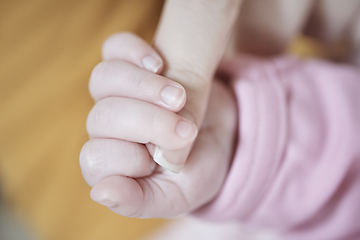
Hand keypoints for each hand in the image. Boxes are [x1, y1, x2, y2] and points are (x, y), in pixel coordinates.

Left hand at [80, 33, 236, 217]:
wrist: (221, 137)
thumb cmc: (196, 170)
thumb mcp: (176, 196)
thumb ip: (140, 200)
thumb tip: (101, 193)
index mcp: (110, 166)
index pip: (96, 158)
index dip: (132, 158)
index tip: (171, 162)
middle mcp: (106, 130)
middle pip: (102, 117)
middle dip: (149, 123)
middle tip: (187, 131)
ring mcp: (116, 94)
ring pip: (104, 80)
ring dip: (144, 87)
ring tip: (179, 97)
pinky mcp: (132, 66)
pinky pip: (116, 48)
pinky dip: (135, 52)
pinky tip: (159, 65)